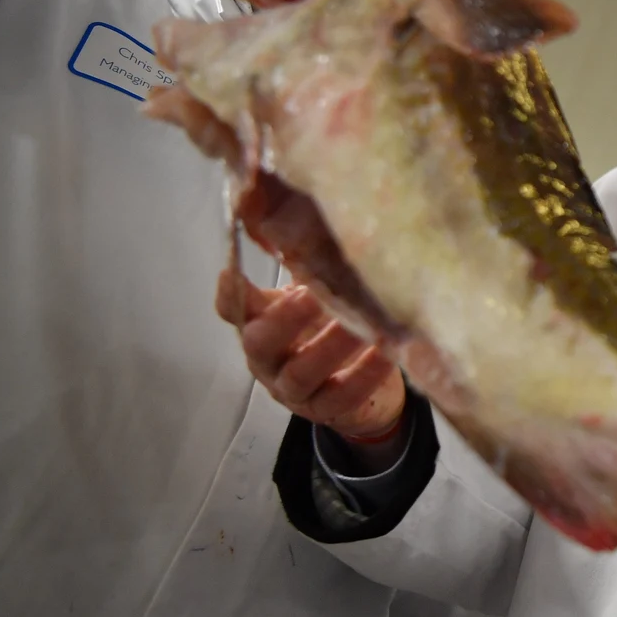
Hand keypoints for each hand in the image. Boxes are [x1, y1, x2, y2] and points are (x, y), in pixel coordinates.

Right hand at [218, 268, 406, 448]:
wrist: (364, 388)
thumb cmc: (332, 324)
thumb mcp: (315, 291)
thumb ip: (308, 260)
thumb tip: (309, 205)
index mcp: (261, 322)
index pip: (232, 308)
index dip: (230, 292)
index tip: (233, 270)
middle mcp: (268, 358)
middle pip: (260, 341)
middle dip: (287, 317)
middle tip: (315, 294)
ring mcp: (293, 390)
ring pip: (300, 372)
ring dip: (329, 345)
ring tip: (358, 323)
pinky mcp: (327, 411)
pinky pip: (341, 396)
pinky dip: (364, 374)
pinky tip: (386, 351)